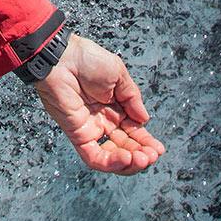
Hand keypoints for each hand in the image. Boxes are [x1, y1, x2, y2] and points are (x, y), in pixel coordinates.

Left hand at [35, 32, 164, 174]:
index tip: (158, 149)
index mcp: (113, 107)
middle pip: (124, 146)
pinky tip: (126, 158)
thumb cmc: (86, 59)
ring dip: (128, 163)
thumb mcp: (119, 75)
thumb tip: (145, 119)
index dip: (146, 141)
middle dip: (141, 154)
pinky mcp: (77, 134)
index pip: (132, 131)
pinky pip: (93, 156)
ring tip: (143, 159)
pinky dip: (111, 162)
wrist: (62, 57)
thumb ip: (132, 98)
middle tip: (152, 156)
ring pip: (110, 156)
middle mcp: (102, 121)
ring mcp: (90, 129)